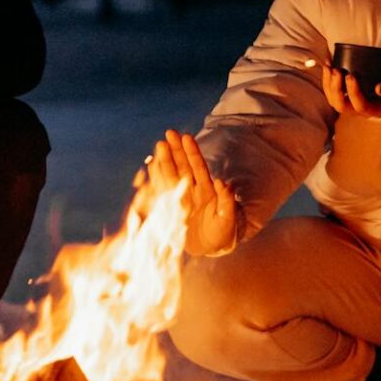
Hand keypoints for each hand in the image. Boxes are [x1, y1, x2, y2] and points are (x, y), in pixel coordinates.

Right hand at [146, 130, 238, 256]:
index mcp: (207, 190)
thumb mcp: (228, 218)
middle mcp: (193, 190)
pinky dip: (157, 178)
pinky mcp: (172, 208)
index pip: (198, 167)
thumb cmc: (223, 232)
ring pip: (171, 175)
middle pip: (183, 166)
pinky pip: (163, 190)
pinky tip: (152, 165)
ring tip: (160, 145)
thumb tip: (221, 182)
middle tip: (169, 133)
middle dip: (176, 150)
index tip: (186, 137)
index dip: (192, 152)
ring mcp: (182, 197)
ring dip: (166, 161)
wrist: (211, 248)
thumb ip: (226, 201)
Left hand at [321, 65, 380, 117]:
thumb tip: (379, 88)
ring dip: (328, 84)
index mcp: (375, 110)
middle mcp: (361, 110)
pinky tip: (328, 64)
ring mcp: (353, 102)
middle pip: (341, 106)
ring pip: (334, 99)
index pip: (360, 105)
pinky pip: (334, 90)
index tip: (351, 74)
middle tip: (336, 70)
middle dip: (336, 89)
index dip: (353, 92)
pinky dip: (328, 78)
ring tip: (328, 66)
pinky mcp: (349, 93)